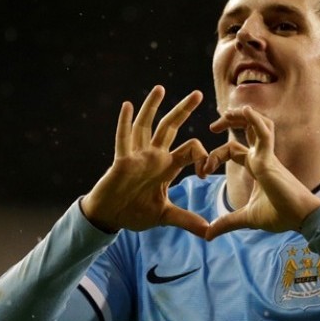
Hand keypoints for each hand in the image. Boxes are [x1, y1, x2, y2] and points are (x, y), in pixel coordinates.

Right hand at [81, 85, 209, 236]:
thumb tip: (209, 232)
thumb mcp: (165, 216)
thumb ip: (186, 220)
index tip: (205, 173)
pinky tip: (127, 105)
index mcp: (167, 166)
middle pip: (171, 127)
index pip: (191, 149)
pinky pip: (123, 139)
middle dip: (184, 110)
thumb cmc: (134, 212)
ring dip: (152, 107)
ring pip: (146, 126)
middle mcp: (154, 156)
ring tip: (160, 88)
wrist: (110, 217)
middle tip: (198, 93)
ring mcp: (137, 156)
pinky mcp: (122, 161)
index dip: (203, 157)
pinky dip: (124, 123)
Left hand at [203, 106, 319, 239]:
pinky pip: (264, 134)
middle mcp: (263, 158)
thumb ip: (227, 223)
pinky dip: (255, 121)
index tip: (203, 172)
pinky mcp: (270, 160)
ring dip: (242, 115)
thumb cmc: (281, 216)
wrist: (302, 220)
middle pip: (248, 129)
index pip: (234, 150)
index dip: (216, 156)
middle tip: (212, 126)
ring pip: (257, 125)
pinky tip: (246, 110)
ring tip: (227, 112)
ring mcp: (267, 156)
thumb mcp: (247, 218)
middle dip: (230, 122)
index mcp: (257, 167)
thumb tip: (207, 235)